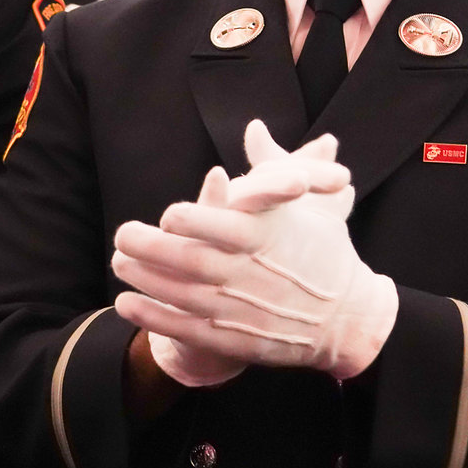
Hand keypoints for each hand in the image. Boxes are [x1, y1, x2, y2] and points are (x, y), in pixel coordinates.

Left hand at [112, 120, 395, 379]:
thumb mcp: (313, 204)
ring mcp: (242, 311)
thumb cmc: (327, 253)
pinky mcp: (235, 339)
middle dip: (154, 249)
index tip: (167, 213)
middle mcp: (253, 276)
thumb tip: (254, 128)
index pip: (229, 228)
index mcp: (271, 239)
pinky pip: (187, 329)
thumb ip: (275, 164)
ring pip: (184, 296)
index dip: (197, 222)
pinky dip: (154, 318)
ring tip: (119, 262)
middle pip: (196, 262)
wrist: (348, 319)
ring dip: (147, 279)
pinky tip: (126, 304)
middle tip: (123, 234)